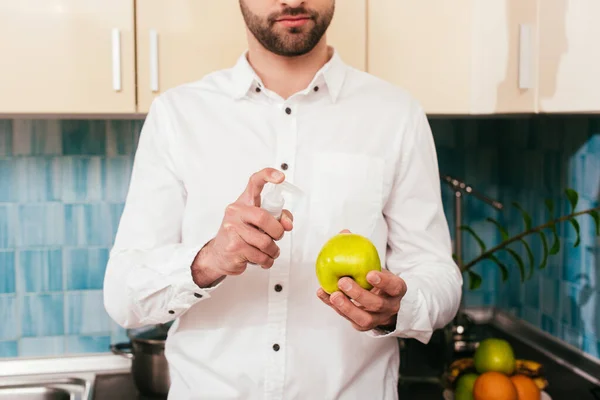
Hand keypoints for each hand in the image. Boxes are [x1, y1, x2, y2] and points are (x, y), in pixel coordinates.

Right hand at [192, 168, 293, 286]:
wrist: (218, 255)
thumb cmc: (241, 235)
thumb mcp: (258, 223)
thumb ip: (277, 218)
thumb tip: (287, 224)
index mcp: (244, 202)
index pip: (255, 182)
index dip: (268, 176)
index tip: (280, 177)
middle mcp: (235, 212)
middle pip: (264, 218)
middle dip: (277, 231)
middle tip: (277, 237)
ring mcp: (232, 229)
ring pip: (265, 242)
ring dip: (273, 250)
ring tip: (269, 251)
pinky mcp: (234, 247)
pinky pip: (260, 256)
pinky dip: (266, 261)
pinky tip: (261, 258)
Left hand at [317, 258, 406, 331]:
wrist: (380, 300)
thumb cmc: (375, 278)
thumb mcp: (375, 265)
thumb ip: (363, 251)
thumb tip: (345, 232)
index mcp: (396, 289)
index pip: (395, 287)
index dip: (384, 282)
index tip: (369, 274)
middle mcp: (390, 306)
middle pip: (377, 304)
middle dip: (359, 294)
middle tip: (343, 281)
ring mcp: (377, 319)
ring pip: (364, 318)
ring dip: (346, 307)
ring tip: (333, 294)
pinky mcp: (362, 325)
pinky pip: (348, 319)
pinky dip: (334, 307)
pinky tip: (323, 294)